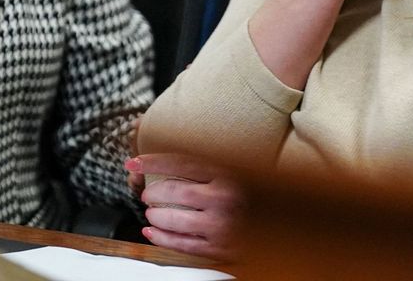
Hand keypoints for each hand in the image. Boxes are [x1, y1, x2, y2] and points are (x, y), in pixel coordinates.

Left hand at [126, 153, 242, 259]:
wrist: (277, 227)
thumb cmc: (252, 197)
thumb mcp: (233, 174)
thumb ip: (201, 169)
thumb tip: (159, 166)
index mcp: (227, 174)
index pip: (181, 163)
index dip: (153, 162)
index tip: (134, 162)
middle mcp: (224, 199)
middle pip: (173, 191)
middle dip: (152, 192)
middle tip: (147, 194)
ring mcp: (221, 225)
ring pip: (172, 220)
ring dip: (155, 216)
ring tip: (152, 212)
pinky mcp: (218, 249)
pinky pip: (180, 244)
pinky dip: (161, 238)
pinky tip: (152, 232)